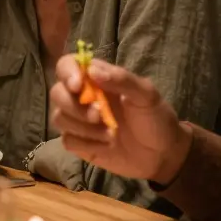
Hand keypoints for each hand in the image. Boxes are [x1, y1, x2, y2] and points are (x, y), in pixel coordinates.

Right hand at [48, 55, 191, 184]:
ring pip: (59, 118)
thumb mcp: (146, 95)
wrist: (163, 155)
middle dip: (74, 106)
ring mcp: (79, 121)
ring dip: (82, 128)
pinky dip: (85, 144)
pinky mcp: (80, 143)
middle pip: (57, 93)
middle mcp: (83, 96)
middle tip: (99, 116)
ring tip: (110, 134)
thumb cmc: (156, 118)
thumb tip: (92, 71)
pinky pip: (67, 140)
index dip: (67, 73)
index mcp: (97, 78)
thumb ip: (122, 79)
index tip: (77, 86)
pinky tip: (105, 146)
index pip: (67, 65)